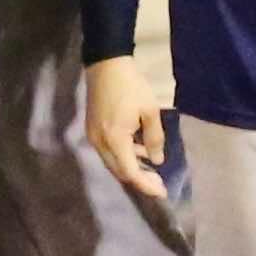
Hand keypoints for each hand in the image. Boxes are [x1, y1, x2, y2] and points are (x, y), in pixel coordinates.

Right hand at [86, 54, 170, 202]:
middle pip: (119, 171)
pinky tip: (138, 150)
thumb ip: (155, 138)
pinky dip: (123, 156)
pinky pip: (108, 151)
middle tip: (159, 182)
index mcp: (115, 139)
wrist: (105, 64)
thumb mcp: (150, 111)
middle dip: (140, 180)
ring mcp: (93, 136)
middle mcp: (100, 142)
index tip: (163, 191)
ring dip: (131, 167)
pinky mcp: (92, 129)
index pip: (131, 172)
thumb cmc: (131, 86)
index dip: (147, 185)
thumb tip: (157, 160)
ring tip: (152, 167)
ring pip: (113, 162)